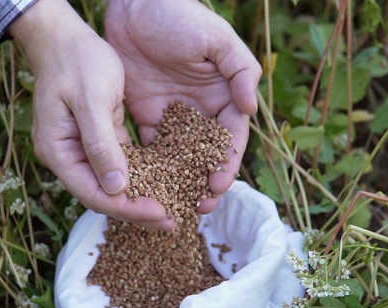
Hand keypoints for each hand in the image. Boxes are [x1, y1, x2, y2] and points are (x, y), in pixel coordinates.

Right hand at [9, 0, 174, 228]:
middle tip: (172, 220)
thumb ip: (101, 144)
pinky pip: (119, 165)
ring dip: (141, 197)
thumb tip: (116, 188)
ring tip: (172, 209)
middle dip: (137, 210)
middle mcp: (68, 157)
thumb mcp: (91, 99)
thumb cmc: (76, 61)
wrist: (66, 37)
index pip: (94, 193)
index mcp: (59, 151)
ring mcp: (80, 150)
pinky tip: (163, 183)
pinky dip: (140, 176)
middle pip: (103, 196)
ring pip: (112, 185)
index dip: (127, 208)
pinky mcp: (97, 140)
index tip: (160, 214)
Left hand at [105, 0, 261, 213]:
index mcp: (223, 96)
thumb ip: (241, 70)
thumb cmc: (181, 16)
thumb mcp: (218, 39)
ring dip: (180, 183)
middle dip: (205, 182)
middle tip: (199, 207)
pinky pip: (151, 147)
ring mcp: (174, 115)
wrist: (136, 5)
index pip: (229, 138)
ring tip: (175, 207)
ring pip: (180, 158)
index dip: (226, 163)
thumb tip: (252, 107)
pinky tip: (149, 188)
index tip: (217, 184)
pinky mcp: (147, 116)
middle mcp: (201, 111)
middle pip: (206, 155)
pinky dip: (152, 168)